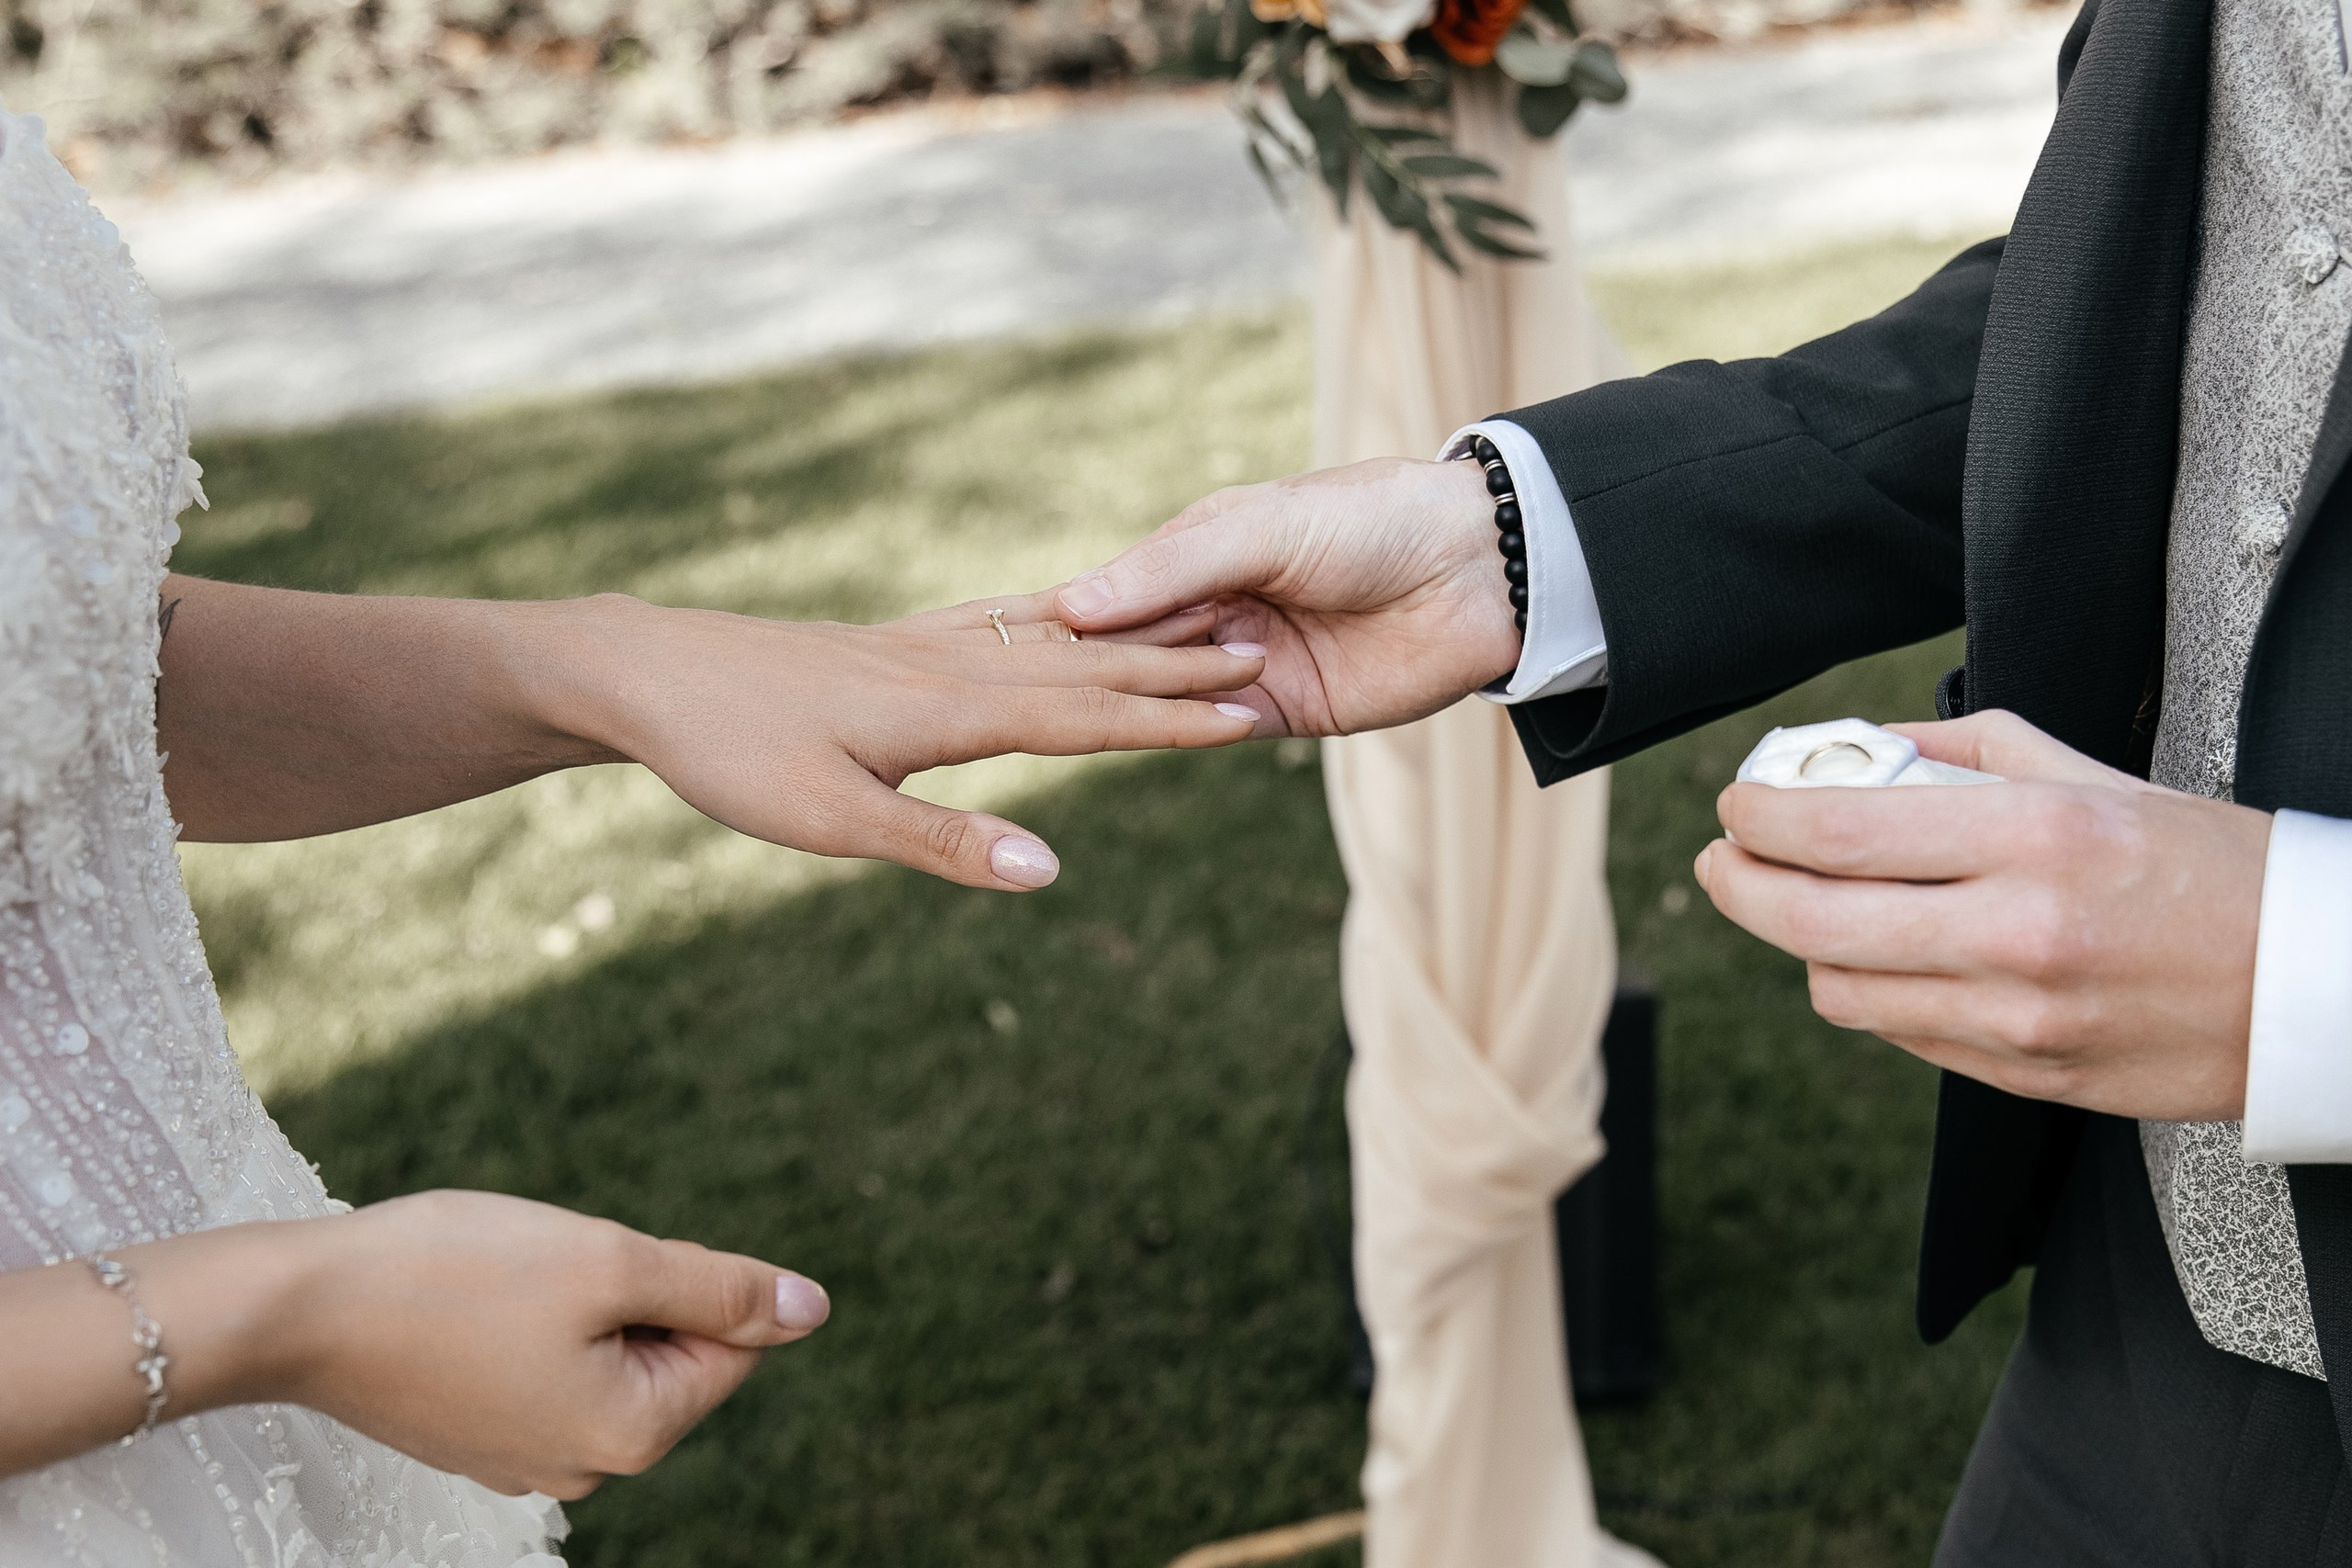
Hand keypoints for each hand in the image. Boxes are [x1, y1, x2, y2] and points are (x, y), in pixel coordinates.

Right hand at [140, 1191, 830, 1499]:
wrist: (301, 1306)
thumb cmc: (458, 1273)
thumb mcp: (610, 1260)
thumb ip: (721, 1288)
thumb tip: (813, 1309)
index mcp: (633, 1435)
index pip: (726, 1341)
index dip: (677, 1276)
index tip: (600, 1262)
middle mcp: (584, 1468)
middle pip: (664, 1348)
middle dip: (624, 1288)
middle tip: (543, 1269)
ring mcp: (525, 1458)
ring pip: (600, 1347)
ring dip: (572, 1298)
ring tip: (499, 1285)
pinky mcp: (475, 1433)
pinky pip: (540, 1361)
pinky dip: (521, 1317)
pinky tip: (466, 1304)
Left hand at [536, 592, 1264, 890]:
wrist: (644, 670)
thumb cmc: (730, 755)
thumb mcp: (830, 820)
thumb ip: (944, 843)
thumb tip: (1050, 870)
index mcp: (950, 711)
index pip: (1089, 719)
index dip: (1173, 723)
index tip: (1255, 720)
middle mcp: (950, 667)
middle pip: (1087, 668)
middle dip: (1177, 670)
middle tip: (1263, 662)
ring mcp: (920, 647)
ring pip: (1050, 642)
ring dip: (1130, 643)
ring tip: (1197, 629)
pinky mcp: (890, 644)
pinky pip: (1000, 627)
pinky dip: (1058, 622)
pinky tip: (1063, 616)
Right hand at [1049, 458, 1521, 736]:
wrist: (1480, 569)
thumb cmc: (1373, 519)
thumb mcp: (1263, 527)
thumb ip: (1172, 568)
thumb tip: (1072, 606)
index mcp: (1198, 552)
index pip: (1111, 594)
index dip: (1060, 619)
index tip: (994, 643)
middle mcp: (1212, 610)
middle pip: (1128, 652)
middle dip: (1081, 671)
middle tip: (1007, 696)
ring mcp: (1245, 665)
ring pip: (1164, 696)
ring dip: (1125, 705)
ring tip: (1055, 722)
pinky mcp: (1285, 713)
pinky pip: (1218, 731)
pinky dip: (1186, 734)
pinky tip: (1142, 738)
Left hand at [1693, 710, 2271, 1121]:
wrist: (2316, 986)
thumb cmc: (2208, 868)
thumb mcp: (2090, 774)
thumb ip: (1961, 753)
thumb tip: (1859, 749)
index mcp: (2035, 837)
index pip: (1840, 828)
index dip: (1760, 814)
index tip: (1738, 802)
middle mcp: (2017, 931)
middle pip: (1809, 920)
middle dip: (1740, 883)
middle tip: (1726, 858)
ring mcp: (2018, 1018)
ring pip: (1840, 987)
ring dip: (1804, 942)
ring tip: (1812, 904)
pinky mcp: (2025, 1077)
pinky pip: (1899, 1034)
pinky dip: (1872, 989)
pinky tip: (1889, 953)